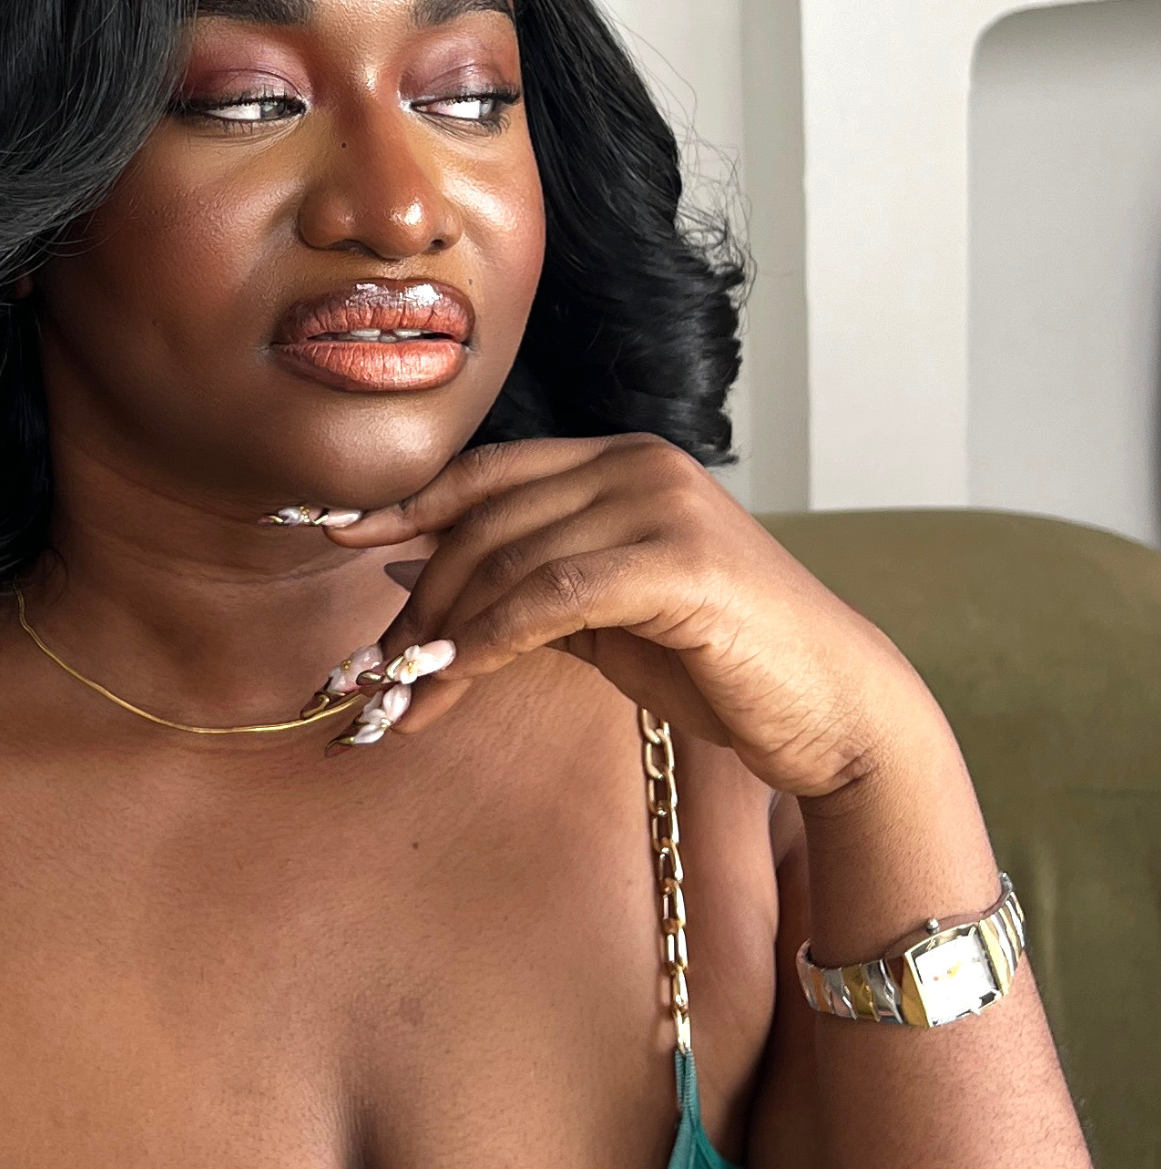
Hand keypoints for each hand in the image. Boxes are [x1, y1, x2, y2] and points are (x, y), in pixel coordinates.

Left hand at [327, 435, 943, 802]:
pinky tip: (449, 685)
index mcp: (619, 461)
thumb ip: (524, 585)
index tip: (335, 537)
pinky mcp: (679, 562)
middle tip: (369, 672)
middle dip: (415, 600)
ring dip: (437, 636)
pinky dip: (484, 643)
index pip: (488, 472)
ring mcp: (661, 505)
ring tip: (396, 697)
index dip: (407, 504)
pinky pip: (547, 600)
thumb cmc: (720, 663)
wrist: (833, 707)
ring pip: (506, 561)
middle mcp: (637, 464)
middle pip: (486, 520)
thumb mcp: (604, 615)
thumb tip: (411, 572)